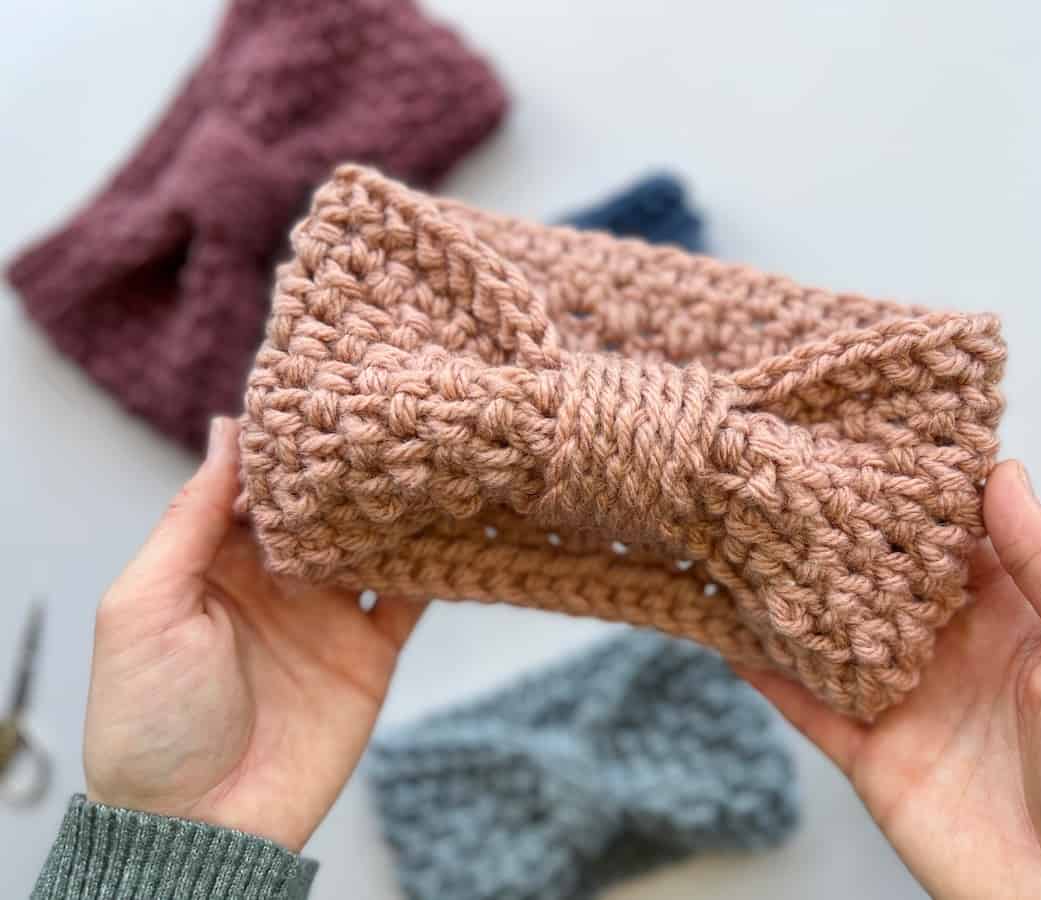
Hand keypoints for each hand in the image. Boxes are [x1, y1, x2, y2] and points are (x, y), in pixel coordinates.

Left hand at [84, 418, 425, 851]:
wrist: (202, 826)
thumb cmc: (150, 720)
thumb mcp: (146, 607)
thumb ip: (188, 521)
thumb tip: (224, 433)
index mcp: (214, 563)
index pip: (255, 485)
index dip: (283, 444)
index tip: (319, 393)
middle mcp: (276, 580)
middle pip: (322, 506)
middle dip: (349, 464)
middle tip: (389, 410)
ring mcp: (326, 615)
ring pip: (372, 542)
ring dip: (397, 505)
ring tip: (432, 455)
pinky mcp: (368, 653)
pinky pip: (410, 598)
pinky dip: (435, 564)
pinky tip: (459, 523)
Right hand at [740, 461, 1040, 898]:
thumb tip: (1003, 474)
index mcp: (1023, 617)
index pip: (957, 535)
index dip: (916, 489)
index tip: (867, 436)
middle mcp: (958, 651)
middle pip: (884, 576)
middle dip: (840, 530)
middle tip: (783, 473)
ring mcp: (911, 703)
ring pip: (835, 632)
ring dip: (792, 592)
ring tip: (737, 535)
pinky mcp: (875, 758)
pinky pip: (810, 706)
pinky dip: (767, 671)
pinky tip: (726, 630)